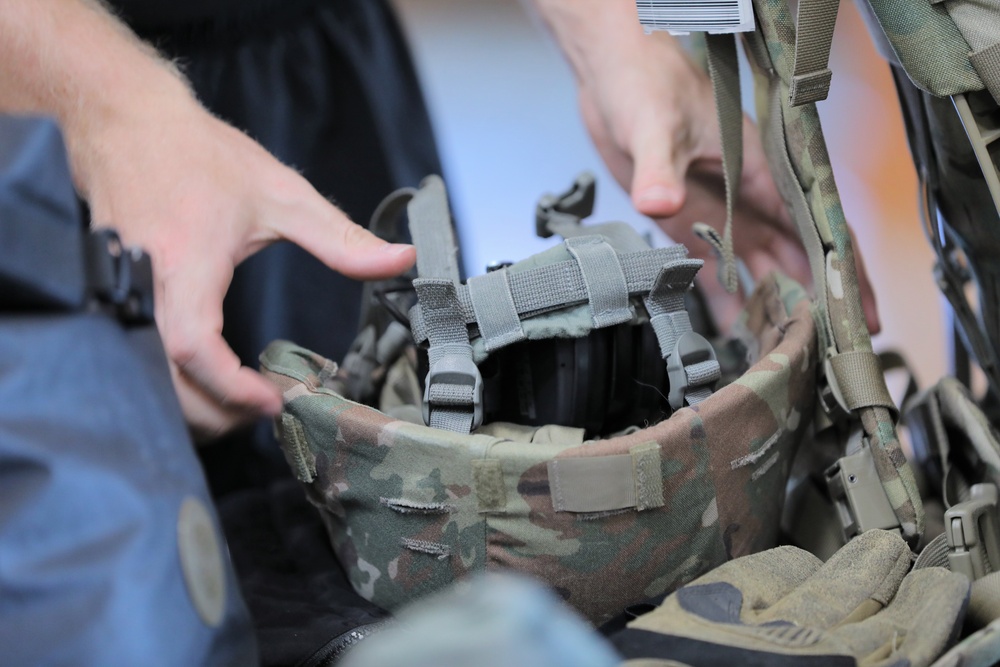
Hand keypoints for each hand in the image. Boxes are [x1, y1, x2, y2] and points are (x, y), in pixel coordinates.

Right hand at [74, 85, 414, 440]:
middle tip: (266, 409)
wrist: (124, 121)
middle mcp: (143, 287)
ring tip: (242, 401)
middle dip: (214, 412)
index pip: (196, 350)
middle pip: (165, 381)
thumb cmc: (199, 154)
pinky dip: (172, 379)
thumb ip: (341, 239)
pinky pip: (135, 354)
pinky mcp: (112, 295)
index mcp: (185, 266)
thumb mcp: (283, 193)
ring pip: (145, 376)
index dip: (232, 388)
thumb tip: (400, 260)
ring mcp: (119, 294)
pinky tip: (208, 377)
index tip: (273, 401)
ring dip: (192, 402)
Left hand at [575, 32, 878, 333]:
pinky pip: (714, 266)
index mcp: (759, 170)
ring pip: (759, 266)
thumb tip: (660, 201)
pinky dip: (726, 297)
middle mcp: (747, 197)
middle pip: (795, 256)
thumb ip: (659, 170)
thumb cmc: (647, 83)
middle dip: (815, 300)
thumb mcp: (655, 127)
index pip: (815, 226)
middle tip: (830, 349)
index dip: (842, 270)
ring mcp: (720, 210)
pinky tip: (734, 330)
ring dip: (773, 304)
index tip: (861, 311)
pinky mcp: (688, 220)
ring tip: (787, 350)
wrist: (613, 74)